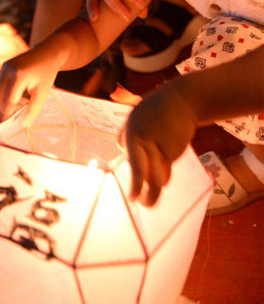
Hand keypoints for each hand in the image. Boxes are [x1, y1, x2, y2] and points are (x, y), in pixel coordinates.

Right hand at [0, 47, 60, 124]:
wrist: (49, 51)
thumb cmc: (48, 73)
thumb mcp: (43, 92)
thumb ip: (33, 109)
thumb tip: (24, 124)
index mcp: (19, 75)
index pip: (9, 100)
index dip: (8, 114)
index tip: (10, 127)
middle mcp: (8, 69)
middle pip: (0, 97)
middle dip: (7, 108)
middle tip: (22, 113)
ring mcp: (5, 66)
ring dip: (7, 101)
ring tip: (24, 103)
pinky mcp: (4, 66)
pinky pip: (1, 85)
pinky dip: (7, 94)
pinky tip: (21, 96)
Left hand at [120, 84, 197, 205]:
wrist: (182, 100)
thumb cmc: (154, 110)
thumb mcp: (135, 117)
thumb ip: (127, 134)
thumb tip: (122, 150)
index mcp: (132, 132)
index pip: (132, 162)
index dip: (134, 183)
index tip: (132, 197)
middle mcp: (147, 141)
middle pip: (145, 174)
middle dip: (144, 193)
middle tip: (141, 203)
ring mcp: (163, 146)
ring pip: (158, 176)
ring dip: (154, 191)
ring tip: (148, 201)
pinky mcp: (175, 150)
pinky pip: (166, 169)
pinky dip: (163, 175)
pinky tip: (161, 173)